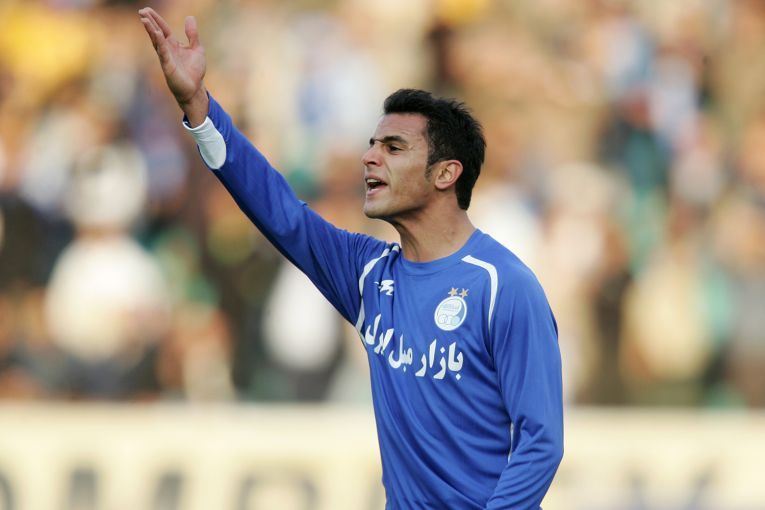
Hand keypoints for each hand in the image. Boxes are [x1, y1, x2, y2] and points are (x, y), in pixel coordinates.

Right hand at [139, 7, 207, 124]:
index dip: (156, 19)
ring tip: (144, 19)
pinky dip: (160, 43)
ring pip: (157, 41)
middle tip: (142, 11)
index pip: (163, 29)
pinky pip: (163, 52)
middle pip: (157, 32)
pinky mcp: (168, 66)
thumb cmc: (194, 71)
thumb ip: (193, 34)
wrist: (194, 89)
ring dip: (151, 30)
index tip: (147, 10)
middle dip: (150, 22)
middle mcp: (167, 50)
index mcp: (173, 45)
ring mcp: (166, 58)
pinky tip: (156, 34)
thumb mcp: (197, 48)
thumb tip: (189, 17)